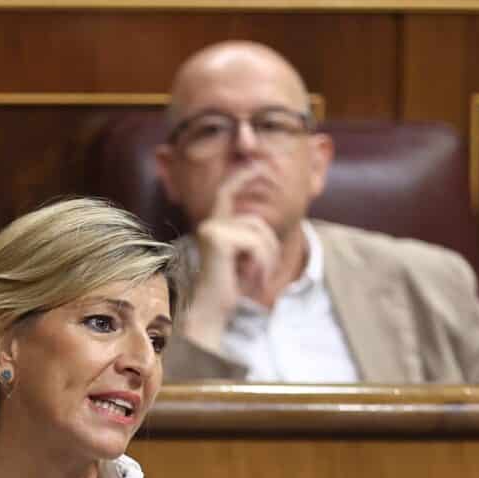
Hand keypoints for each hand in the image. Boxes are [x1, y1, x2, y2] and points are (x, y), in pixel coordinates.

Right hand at [179, 166, 281, 350]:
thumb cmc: (225, 292)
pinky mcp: (219, 240)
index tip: (256, 163)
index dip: (241, 175)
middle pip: (257, 223)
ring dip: (266, 261)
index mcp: (213, 229)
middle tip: (262, 278)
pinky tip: (251, 282)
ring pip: (260, 234)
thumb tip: (262, 226)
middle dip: (269, 250)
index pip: (226, 193)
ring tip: (255, 281)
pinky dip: (261, 265)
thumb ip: (248, 242)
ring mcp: (212, 230)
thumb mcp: (242, 261)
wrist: (209, 314)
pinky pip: (256, 243)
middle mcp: (210, 225)